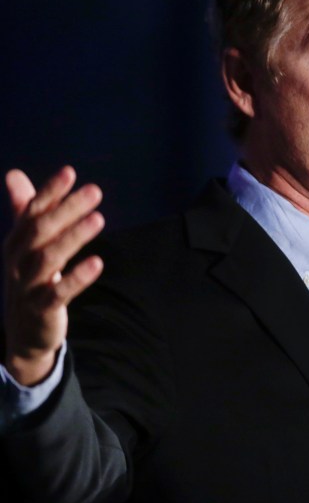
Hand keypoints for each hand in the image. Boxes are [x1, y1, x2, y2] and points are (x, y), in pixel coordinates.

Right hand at [3, 166, 104, 385]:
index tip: (70, 172)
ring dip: (73, 237)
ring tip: (98, 219)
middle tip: (95, 191)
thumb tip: (14, 174)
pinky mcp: (42, 308)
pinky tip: (97, 264)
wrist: (23, 331)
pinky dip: (77, 278)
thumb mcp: (27, 245)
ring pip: (48, 258)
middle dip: (67, 208)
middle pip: (40, 230)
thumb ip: (26, 211)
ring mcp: (27, 285)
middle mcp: (18, 260)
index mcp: (16, 241)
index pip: (31, 211)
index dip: (50, 192)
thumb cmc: (31, 278)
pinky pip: (58, 292)